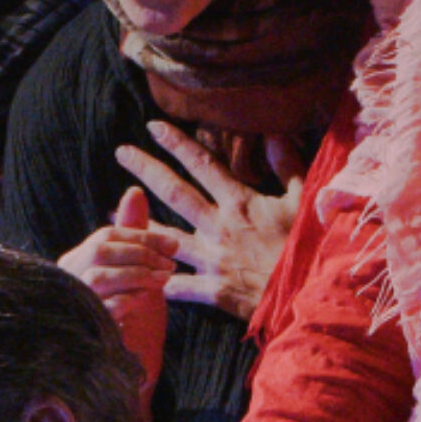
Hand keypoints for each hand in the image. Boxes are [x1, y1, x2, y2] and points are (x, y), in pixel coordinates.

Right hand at [58, 186, 170, 391]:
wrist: (124, 374)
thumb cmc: (131, 320)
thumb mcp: (138, 274)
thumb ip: (135, 237)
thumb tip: (134, 190)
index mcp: (77, 263)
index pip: (106, 236)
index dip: (142, 235)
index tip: (174, 242)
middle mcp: (67, 280)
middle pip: (100, 251)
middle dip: (141, 252)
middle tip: (171, 261)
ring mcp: (70, 304)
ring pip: (100, 275)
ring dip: (137, 274)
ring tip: (163, 279)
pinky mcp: (79, 329)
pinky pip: (102, 308)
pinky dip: (127, 301)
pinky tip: (145, 303)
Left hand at [114, 124, 305, 322]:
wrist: (309, 294)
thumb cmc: (309, 245)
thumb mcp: (303, 200)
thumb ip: (287, 167)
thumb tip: (275, 135)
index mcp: (240, 203)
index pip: (203, 165)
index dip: (177, 144)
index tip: (153, 127)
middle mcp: (219, 227)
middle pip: (175, 193)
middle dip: (146, 170)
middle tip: (121, 153)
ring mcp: (212, 259)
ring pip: (166, 239)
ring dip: (139, 227)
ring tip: (111, 216)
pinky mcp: (213, 290)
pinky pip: (179, 287)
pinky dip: (161, 283)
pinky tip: (144, 279)